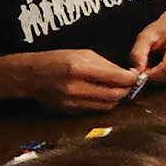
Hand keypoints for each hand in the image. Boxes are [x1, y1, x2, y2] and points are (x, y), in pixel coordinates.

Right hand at [22, 50, 139, 112]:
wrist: (31, 76)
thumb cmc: (57, 60)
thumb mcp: (83, 54)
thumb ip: (106, 65)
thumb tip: (127, 74)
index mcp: (80, 69)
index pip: (117, 78)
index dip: (131, 78)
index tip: (135, 75)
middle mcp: (76, 88)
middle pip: (115, 95)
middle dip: (126, 90)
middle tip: (129, 84)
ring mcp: (72, 102)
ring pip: (108, 105)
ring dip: (116, 98)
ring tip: (117, 89)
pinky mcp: (71, 111)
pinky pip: (95, 110)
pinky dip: (104, 103)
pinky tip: (102, 95)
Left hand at [129, 7, 165, 84]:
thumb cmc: (165, 26)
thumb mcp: (146, 35)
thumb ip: (138, 53)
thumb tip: (137, 71)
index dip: (152, 75)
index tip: (142, 74)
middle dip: (155, 77)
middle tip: (146, 68)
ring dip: (162, 75)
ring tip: (156, 62)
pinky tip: (165, 62)